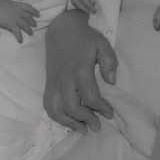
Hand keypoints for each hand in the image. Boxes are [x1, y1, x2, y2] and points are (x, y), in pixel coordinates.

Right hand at [0, 0, 39, 41]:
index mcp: (15, 4)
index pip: (28, 7)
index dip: (34, 11)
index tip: (38, 14)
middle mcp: (17, 11)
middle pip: (27, 17)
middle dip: (32, 21)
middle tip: (35, 25)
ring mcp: (15, 18)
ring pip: (25, 24)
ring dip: (28, 29)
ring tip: (31, 33)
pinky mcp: (11, 24)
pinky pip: (17, 31)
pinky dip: (19, 36)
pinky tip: (21, 40)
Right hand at [44, 9, 117, 132]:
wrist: (61, 29)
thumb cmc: (85, 38)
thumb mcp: (102, 45)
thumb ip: (109, 63)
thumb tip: (112, 82)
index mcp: (80, 69)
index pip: (90, 96)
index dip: (101, 108)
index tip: (110, 114)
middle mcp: (64, 79)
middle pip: (72, 107)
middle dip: (85, 120)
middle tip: (97, 127)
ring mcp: (54, 82)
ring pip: (56, 110)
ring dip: (69, 123)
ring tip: (83, 129)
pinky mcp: (47, 84)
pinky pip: (48, 105)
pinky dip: (56, 117)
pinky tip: (68, 121)